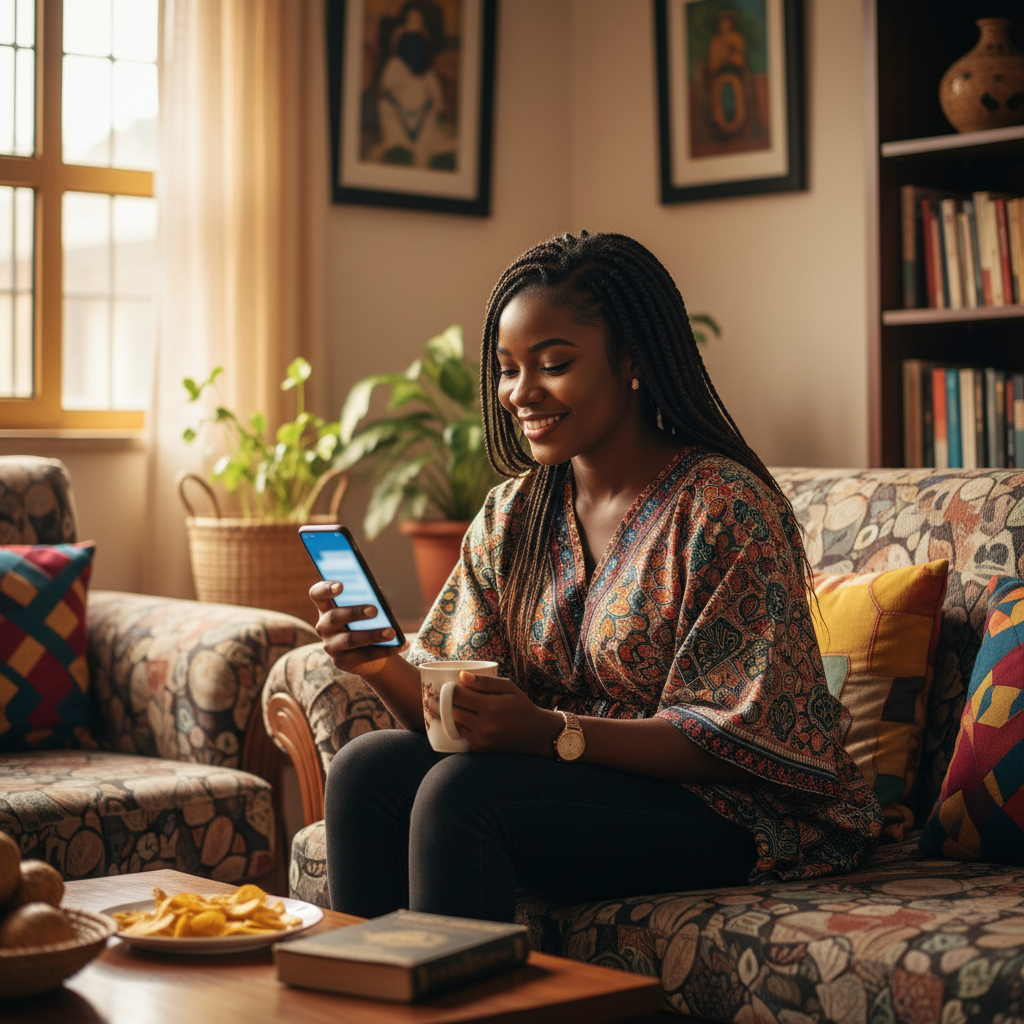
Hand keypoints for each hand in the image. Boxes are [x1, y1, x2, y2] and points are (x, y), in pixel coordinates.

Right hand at [310, 580, 405, 677]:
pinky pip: (365, 656)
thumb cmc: (369, 621)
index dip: (325, 589)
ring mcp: (331, 646)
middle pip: (334, 617)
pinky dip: (386, 650)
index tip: (341, 586)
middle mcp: (324, 627)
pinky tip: (402, 645)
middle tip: (374, 610)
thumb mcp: (370, 607)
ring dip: (372, 635)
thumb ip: (372, 599)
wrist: (372, 651)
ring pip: (349, 640)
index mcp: (326, 607)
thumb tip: (379, 599)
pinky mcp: (342, 662)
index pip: (317, 594)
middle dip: (354, 612)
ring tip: (391, 632)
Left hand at [425, 671, 561, 755]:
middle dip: (439, 704)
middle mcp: (484, 725)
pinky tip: (452, 721)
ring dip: (444, 717)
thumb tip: (461, 676)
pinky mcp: (481, 749)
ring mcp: (482, 740)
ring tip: (437, 708)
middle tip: (431, 698)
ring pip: (453, 726)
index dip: (446, 690)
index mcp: (491, 707)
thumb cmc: (522, 706)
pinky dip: (456, 728)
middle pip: (451, 712)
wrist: (537, 735)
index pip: (459, 697)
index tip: (441, 686)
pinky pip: (461, 736)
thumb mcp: (508, 688)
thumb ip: (484, 682)